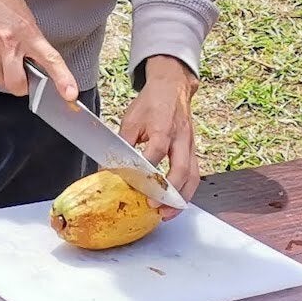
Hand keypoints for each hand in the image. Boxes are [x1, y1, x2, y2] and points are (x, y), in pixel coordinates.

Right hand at [0, 0, 73, 96]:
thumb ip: (31, 40)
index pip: (50, 60)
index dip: (62, 80)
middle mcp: (8, 44)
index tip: (70, 94)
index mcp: (27, 32)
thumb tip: (35, 60)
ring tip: (3, 56)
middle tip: (22, 75)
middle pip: (16, 85)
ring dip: (4, 75)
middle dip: (21, 85)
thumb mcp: (24, 15)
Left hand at [120, 54, 201, 212]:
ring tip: (168, 213)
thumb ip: (122, 144)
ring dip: (182, 197)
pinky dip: (187, 191)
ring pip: (192, 176)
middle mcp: (180, 138)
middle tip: (155, 208)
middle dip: (169, 192)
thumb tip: (107, 169)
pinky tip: (177, 202)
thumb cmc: (152, 102)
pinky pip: (195, 174)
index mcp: (162, 127)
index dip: (144, 172)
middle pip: (180, 169)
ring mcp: (189, 145)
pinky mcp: (193, 150)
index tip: (132, 186)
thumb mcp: (131, 119)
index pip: (154, 153)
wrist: (172, 87)